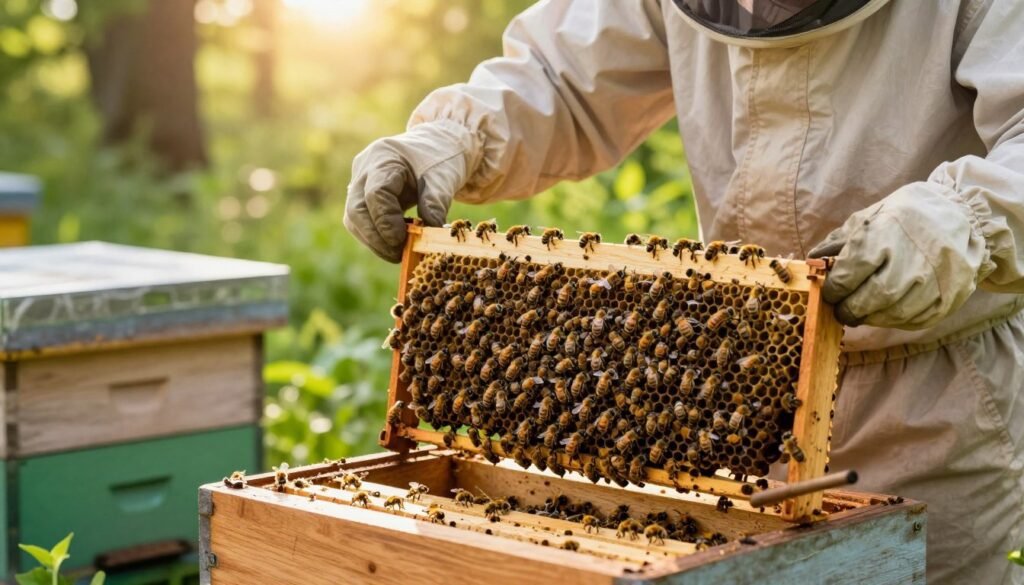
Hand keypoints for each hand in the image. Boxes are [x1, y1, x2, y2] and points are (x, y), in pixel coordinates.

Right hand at [344, 121, 473, 261]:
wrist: (434, 146)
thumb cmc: (440, 158)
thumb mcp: (444, 177)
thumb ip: (435, 202)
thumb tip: (428, 235)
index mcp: (384, 157)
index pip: (376, 193)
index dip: (386, 221)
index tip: (402, 240)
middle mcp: (364, 170)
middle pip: (356, 210)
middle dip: (376, 237)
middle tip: (399, 255)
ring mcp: (359, 183)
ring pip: (354, 219)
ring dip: (375, 241)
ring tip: (400, 253)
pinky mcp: (362, 197)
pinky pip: (362, 221)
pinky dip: (377, 236)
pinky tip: (397, 242)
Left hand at [808, 182, 988, 328]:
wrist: (962, 216)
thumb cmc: (907, 216)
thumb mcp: (871, 216)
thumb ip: (839, 241)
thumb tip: (811, 261)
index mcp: (884, 237)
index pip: (849, 273)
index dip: (834, 289)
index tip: (829, 293)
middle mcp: (910, 261)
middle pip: (869, 300)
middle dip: (848, 309)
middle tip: (841, 309)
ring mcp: (933, 282)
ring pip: (892, 314)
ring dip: (870, 317)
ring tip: (863, 311)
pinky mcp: (948, 298)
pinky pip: (915, 320)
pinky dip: (895, 320)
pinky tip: (887, 310)